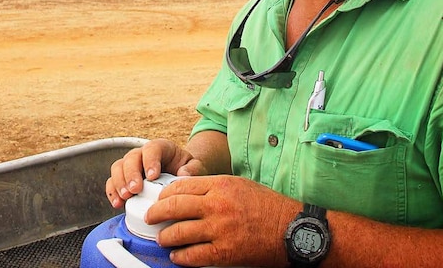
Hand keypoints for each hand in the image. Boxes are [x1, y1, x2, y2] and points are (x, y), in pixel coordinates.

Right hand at [106, 138, 205, 207]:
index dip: (150, 161)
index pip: (151, 149)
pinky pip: (112, 182)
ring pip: (118, 168)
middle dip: (131, 174)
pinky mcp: (124, 179)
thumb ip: (193, 169)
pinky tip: (117, 204)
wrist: (179, 175)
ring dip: (119, 183)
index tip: (153, 176)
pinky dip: (112, 192)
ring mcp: (131, 166)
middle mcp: (142, 154)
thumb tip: (183, 175)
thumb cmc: (187, 170)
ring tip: (126, 197)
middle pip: (131, 158)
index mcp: (160, 148)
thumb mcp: (195, 166)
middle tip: (135, 189)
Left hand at [147, 175, 294, 266]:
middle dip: (156, 213)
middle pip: (173, 207)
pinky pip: (192, 255)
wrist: (291, 230)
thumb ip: (213, 187)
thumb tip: (187, 193)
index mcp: (220, 185)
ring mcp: (219, 229)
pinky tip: (177, 256)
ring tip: (163, 238)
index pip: (181, 186)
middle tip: (150, 218)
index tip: (159, 200)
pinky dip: (180, 256)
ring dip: (165, 237)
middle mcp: (217, 205)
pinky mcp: (224, 252)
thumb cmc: (267, 206)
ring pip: (178, 232)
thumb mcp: (239, 185)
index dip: (164, 194)